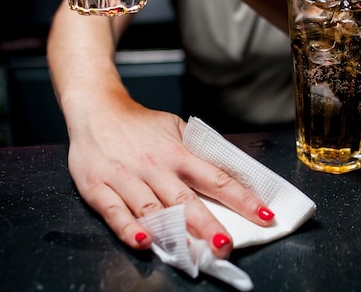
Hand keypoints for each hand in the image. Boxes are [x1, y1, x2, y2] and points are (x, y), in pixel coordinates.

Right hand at [66, 95, 274, 257]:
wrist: (96, 108)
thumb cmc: (140, 123)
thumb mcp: (175, 127)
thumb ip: (198, 151)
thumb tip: (230, 172)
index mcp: (178, 153)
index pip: (216, 178)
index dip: (242, 199)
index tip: (264, 216)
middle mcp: (155, 166)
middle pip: (185, 200)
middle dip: (208, 224)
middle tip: (226, 245)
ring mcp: (126, 177)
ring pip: (152, 209)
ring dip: (172, 231)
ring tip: (192, 251)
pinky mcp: (98, 187)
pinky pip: (113, 211)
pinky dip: (127, 227)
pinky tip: (142, 241)